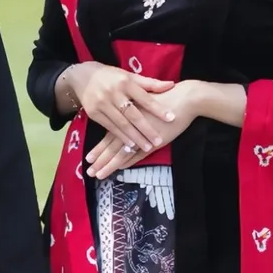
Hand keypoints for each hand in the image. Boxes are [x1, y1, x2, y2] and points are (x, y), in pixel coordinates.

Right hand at [61, 62, 176, 153]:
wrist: (82, 77)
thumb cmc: (111, 77)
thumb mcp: (129, 76)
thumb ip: (150, 83)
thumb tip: (171, 85)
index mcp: (125, 82)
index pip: (145, 97)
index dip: (158, 108)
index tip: (171, 118)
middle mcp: (113, 92)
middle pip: (133, 114)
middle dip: (146, 129)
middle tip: (158, 141)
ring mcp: (102, 103)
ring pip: (121, 123)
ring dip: (135, 137)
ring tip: (147, 147)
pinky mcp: (93, 113)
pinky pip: (110, 128)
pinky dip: (120, 137)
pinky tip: (130, 145)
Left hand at [85, 80, 247, 178]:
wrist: (184, 98)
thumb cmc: (165, 99)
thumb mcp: (144, 104)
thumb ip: (134, 116)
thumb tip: (125, 127)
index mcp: (126, 116)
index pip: (109, 136)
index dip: (99, 149)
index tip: (88, 159)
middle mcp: (130, 126)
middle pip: (111, 145)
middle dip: (100, 159)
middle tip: (88, 171)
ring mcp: (140, 134)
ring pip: (120, 152)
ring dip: (109, 164)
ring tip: (98, 175)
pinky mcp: (152, 140)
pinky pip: (136, 152)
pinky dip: (127, 161)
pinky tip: (118, 168)